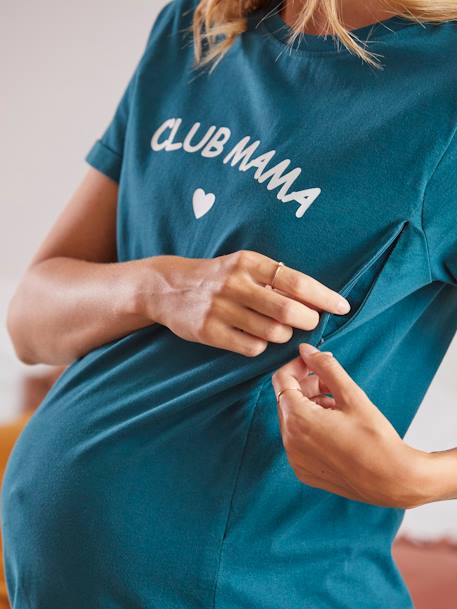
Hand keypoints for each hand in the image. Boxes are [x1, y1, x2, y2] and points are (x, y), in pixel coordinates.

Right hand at [138, 251, 350, 356]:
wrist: (169, 288)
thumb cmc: (218, 277)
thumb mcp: (244, 266)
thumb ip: (275, 279)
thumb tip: (316, 299)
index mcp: (249, 263)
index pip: (296, 281)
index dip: (324, 297)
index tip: (343, 307)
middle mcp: (235, 283)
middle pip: (287, 311)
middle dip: (307, 321)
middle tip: (309, 322)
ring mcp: (220, 308)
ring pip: (272, 333)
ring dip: (284, 336)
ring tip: (279, 329)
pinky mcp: (209, 331)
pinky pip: (251, 347)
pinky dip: (261, 347)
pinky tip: (256, 338)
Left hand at [271, 343, 432, 507]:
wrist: (394, 481)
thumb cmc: (376, 438)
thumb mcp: (351, 395)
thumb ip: (325, 367)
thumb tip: (306, 350)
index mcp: (297, 420)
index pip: (281, 380)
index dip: (297, 365)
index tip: (314, 362)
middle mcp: (289, 442)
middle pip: (286, 400)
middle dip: (306, 386)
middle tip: (333, 384)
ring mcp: (295, 459)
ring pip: (292, 420)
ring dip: (310, 406)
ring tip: (339, 406)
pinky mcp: (304, 471)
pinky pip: (298, 440)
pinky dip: (311, 428)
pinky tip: (336, 427)